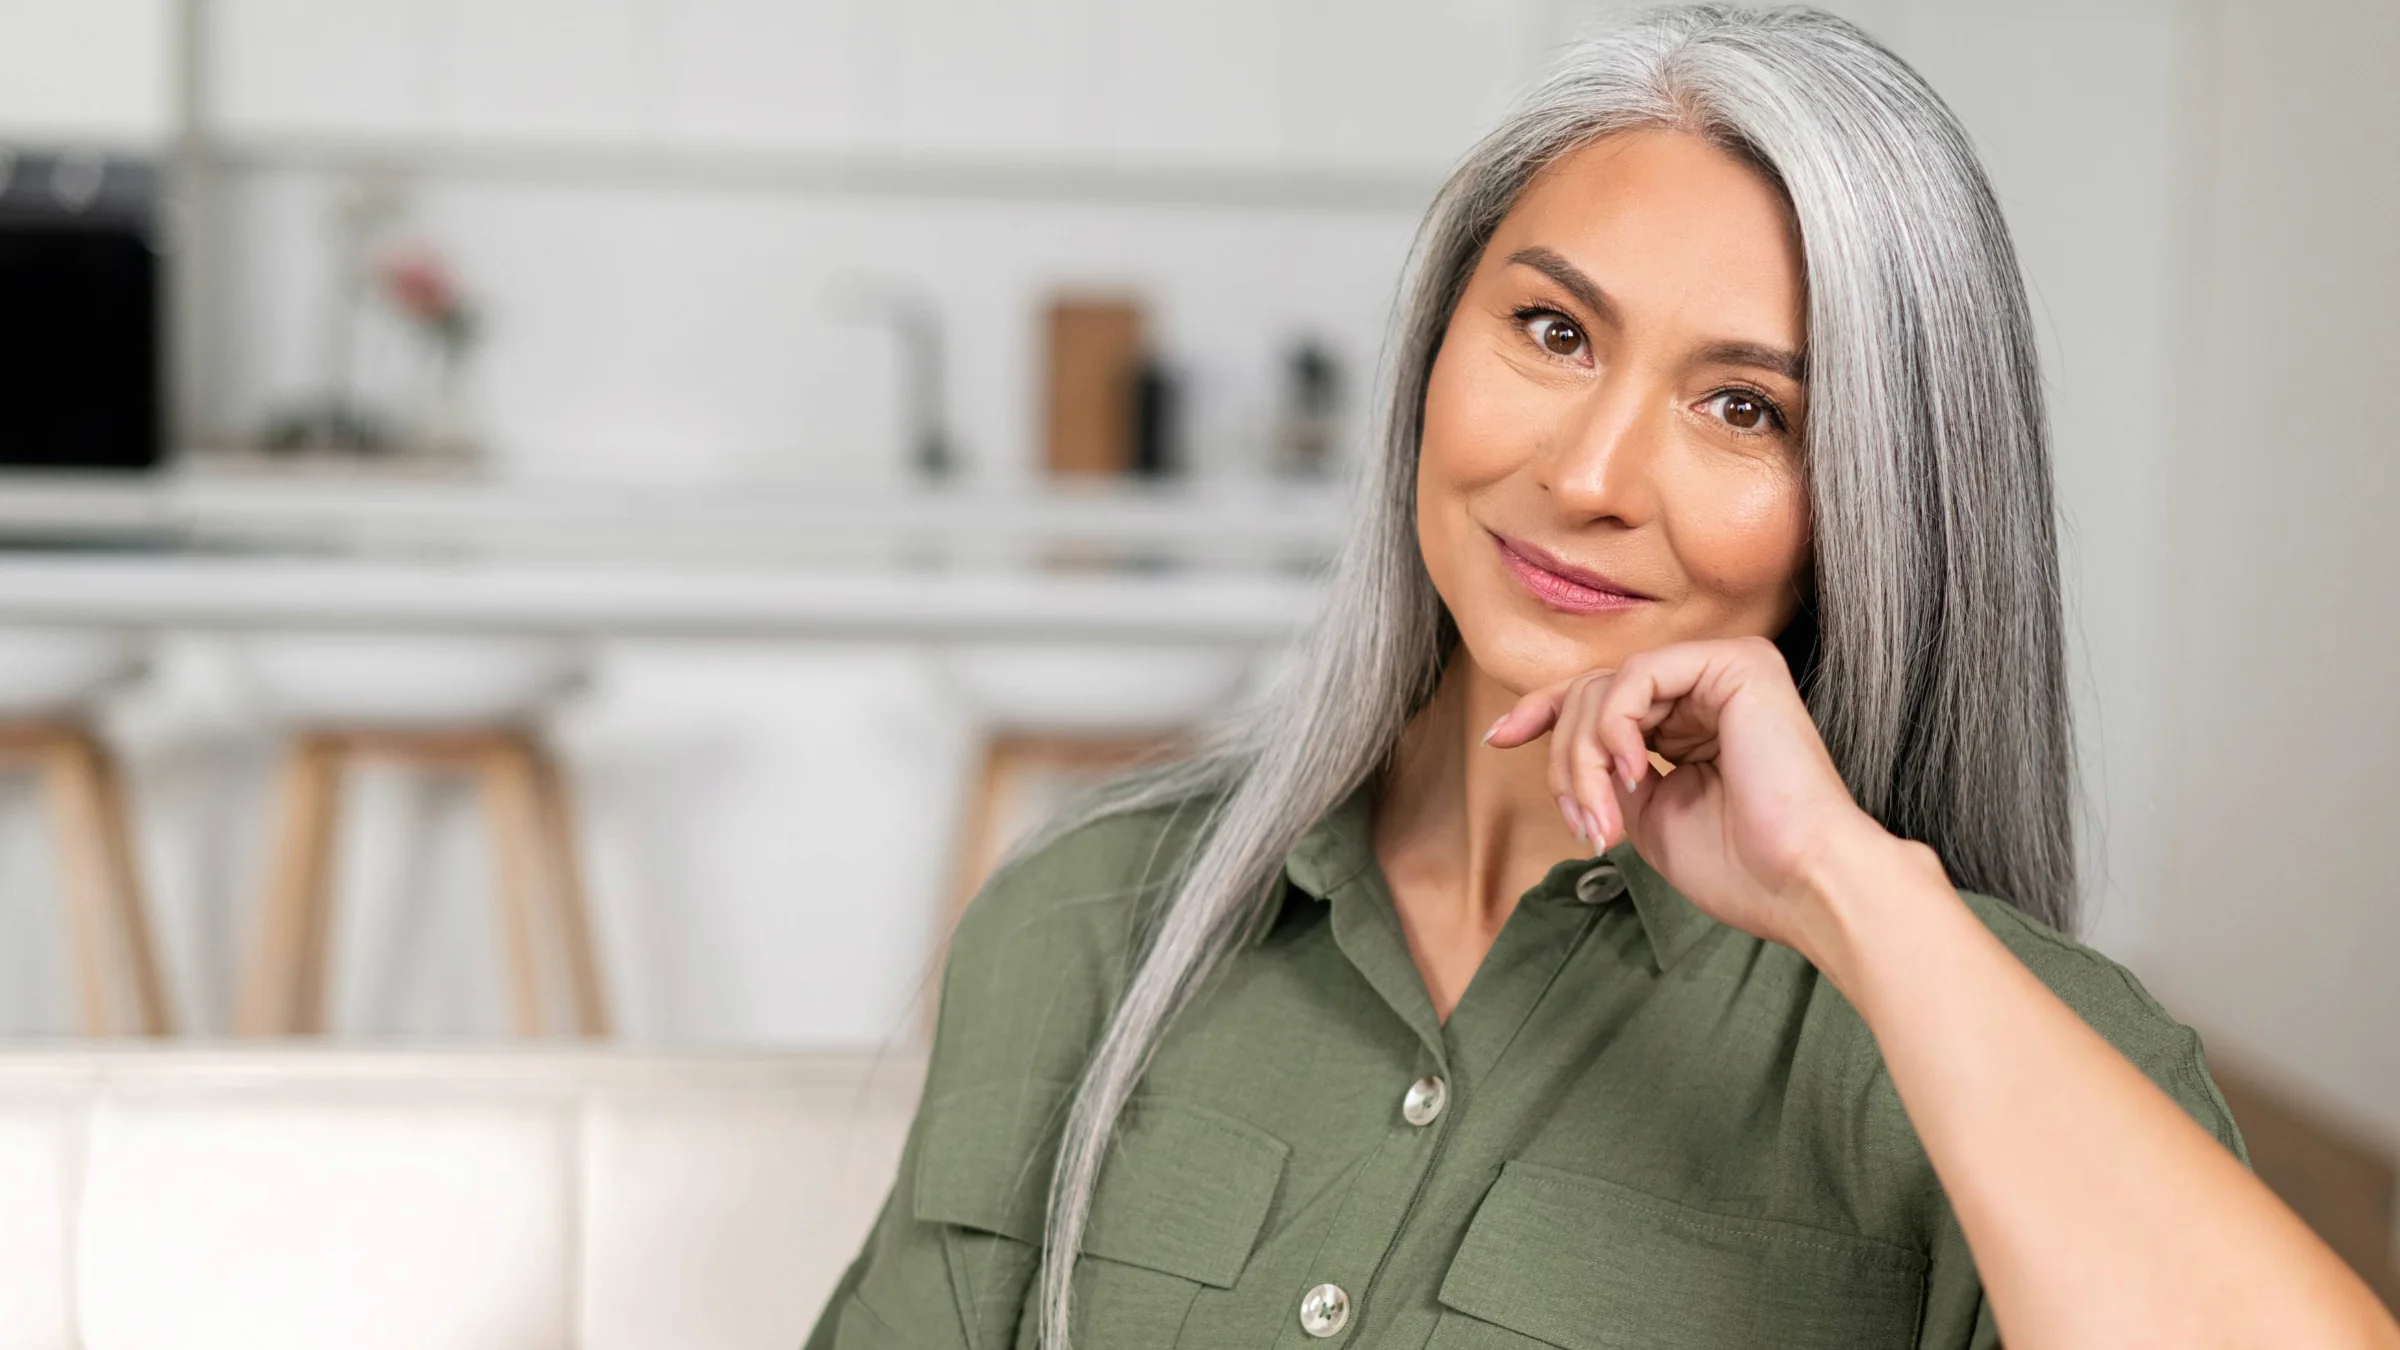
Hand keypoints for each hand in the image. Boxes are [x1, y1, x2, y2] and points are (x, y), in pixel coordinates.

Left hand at [1483, 636, 1898, 958]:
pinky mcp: (1738, 663)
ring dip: (1585, 756)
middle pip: (1591, 694)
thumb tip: (1565, 740)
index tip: (1499, 739)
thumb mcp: (1646, 813)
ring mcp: (1724, 669)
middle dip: (1567, 761)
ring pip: (1605, 686)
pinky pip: (1637, 676)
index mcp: (1691, 720)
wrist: (1801, 884)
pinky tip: (1636, 773)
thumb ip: (1608, 769)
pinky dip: (1616, 727)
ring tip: (1606, 816)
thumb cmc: (1738, 866)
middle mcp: (1708, 687)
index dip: (1544, 713)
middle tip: (1586, 824)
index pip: (1600, 698)